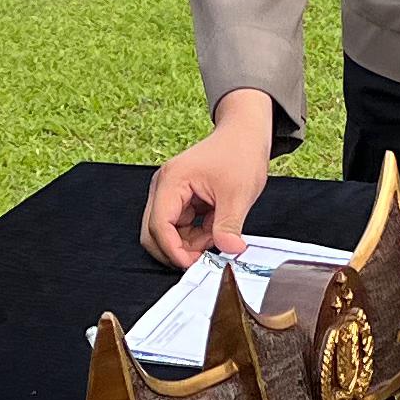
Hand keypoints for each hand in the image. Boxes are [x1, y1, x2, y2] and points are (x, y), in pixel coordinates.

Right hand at [143, 99, 273, 266]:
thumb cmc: (240, 153)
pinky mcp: (179, 199)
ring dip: (189, 243)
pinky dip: (195, 235)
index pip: (159, 226)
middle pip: (154, 232)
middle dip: (178, 250)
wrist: (245, 134)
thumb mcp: (239, 193)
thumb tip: (229, 250)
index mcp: (172, 181)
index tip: (195, 265)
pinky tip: (214, 227)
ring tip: (217, 233)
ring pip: (167, 233)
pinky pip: (179, 227)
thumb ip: (229, 225)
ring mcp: (170, 193)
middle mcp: (164, 187)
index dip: (174, 250)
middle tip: (205, 258)